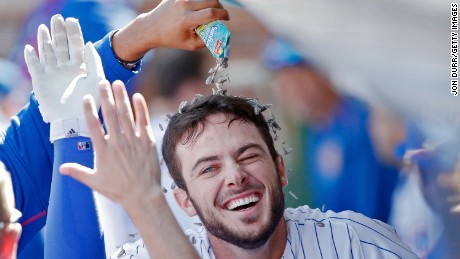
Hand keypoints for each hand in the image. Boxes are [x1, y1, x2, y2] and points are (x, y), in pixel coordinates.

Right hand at [24, 14, 104, 141]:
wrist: (75, 120)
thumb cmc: (89, 102)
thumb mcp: (97, 79)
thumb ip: (94, 61)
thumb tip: (88, 43)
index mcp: (80, 67)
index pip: (76, 45)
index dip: (74, 32)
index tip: (72, 20)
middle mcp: (66, 68)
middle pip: (61, 45)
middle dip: (59, 31)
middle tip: (57, 18)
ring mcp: (53, 74)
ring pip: (47, 52)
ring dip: (45, 40)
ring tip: (44, 27)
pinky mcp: (41, 82)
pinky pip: (34, 66)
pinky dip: (31, 57)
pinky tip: (30, 48)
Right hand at [61, 81, 197, 257]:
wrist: (142, 195)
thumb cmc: (118, 190)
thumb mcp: (94, 182)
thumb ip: (78, 172)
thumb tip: (61, 168)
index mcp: (103, 150)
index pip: (93, 125)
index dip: (89, 110)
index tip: (87, 97)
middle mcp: (117, 142)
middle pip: (110, 115)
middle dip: (106, 97)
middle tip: (102, 82)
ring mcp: (133, 141)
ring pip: (126, 115)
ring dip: (122, 97)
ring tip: (118, 84)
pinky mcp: (147, 142)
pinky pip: (143, 121)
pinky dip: (140, 108)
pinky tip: (137, 96)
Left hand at [112, 0, 229, 60]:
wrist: (152, 28)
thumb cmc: (172, 38)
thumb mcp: (190, 45)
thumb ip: (207, 40)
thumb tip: (221, 34)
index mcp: (186, 20)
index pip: (211, 13)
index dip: (223, 15)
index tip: (227, 19)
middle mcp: (184, 5)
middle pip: (211, 0)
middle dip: (220, 8)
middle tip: (220, 15)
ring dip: (211, 3)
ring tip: (210, 12)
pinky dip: (201, 2)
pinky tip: (199, 9)